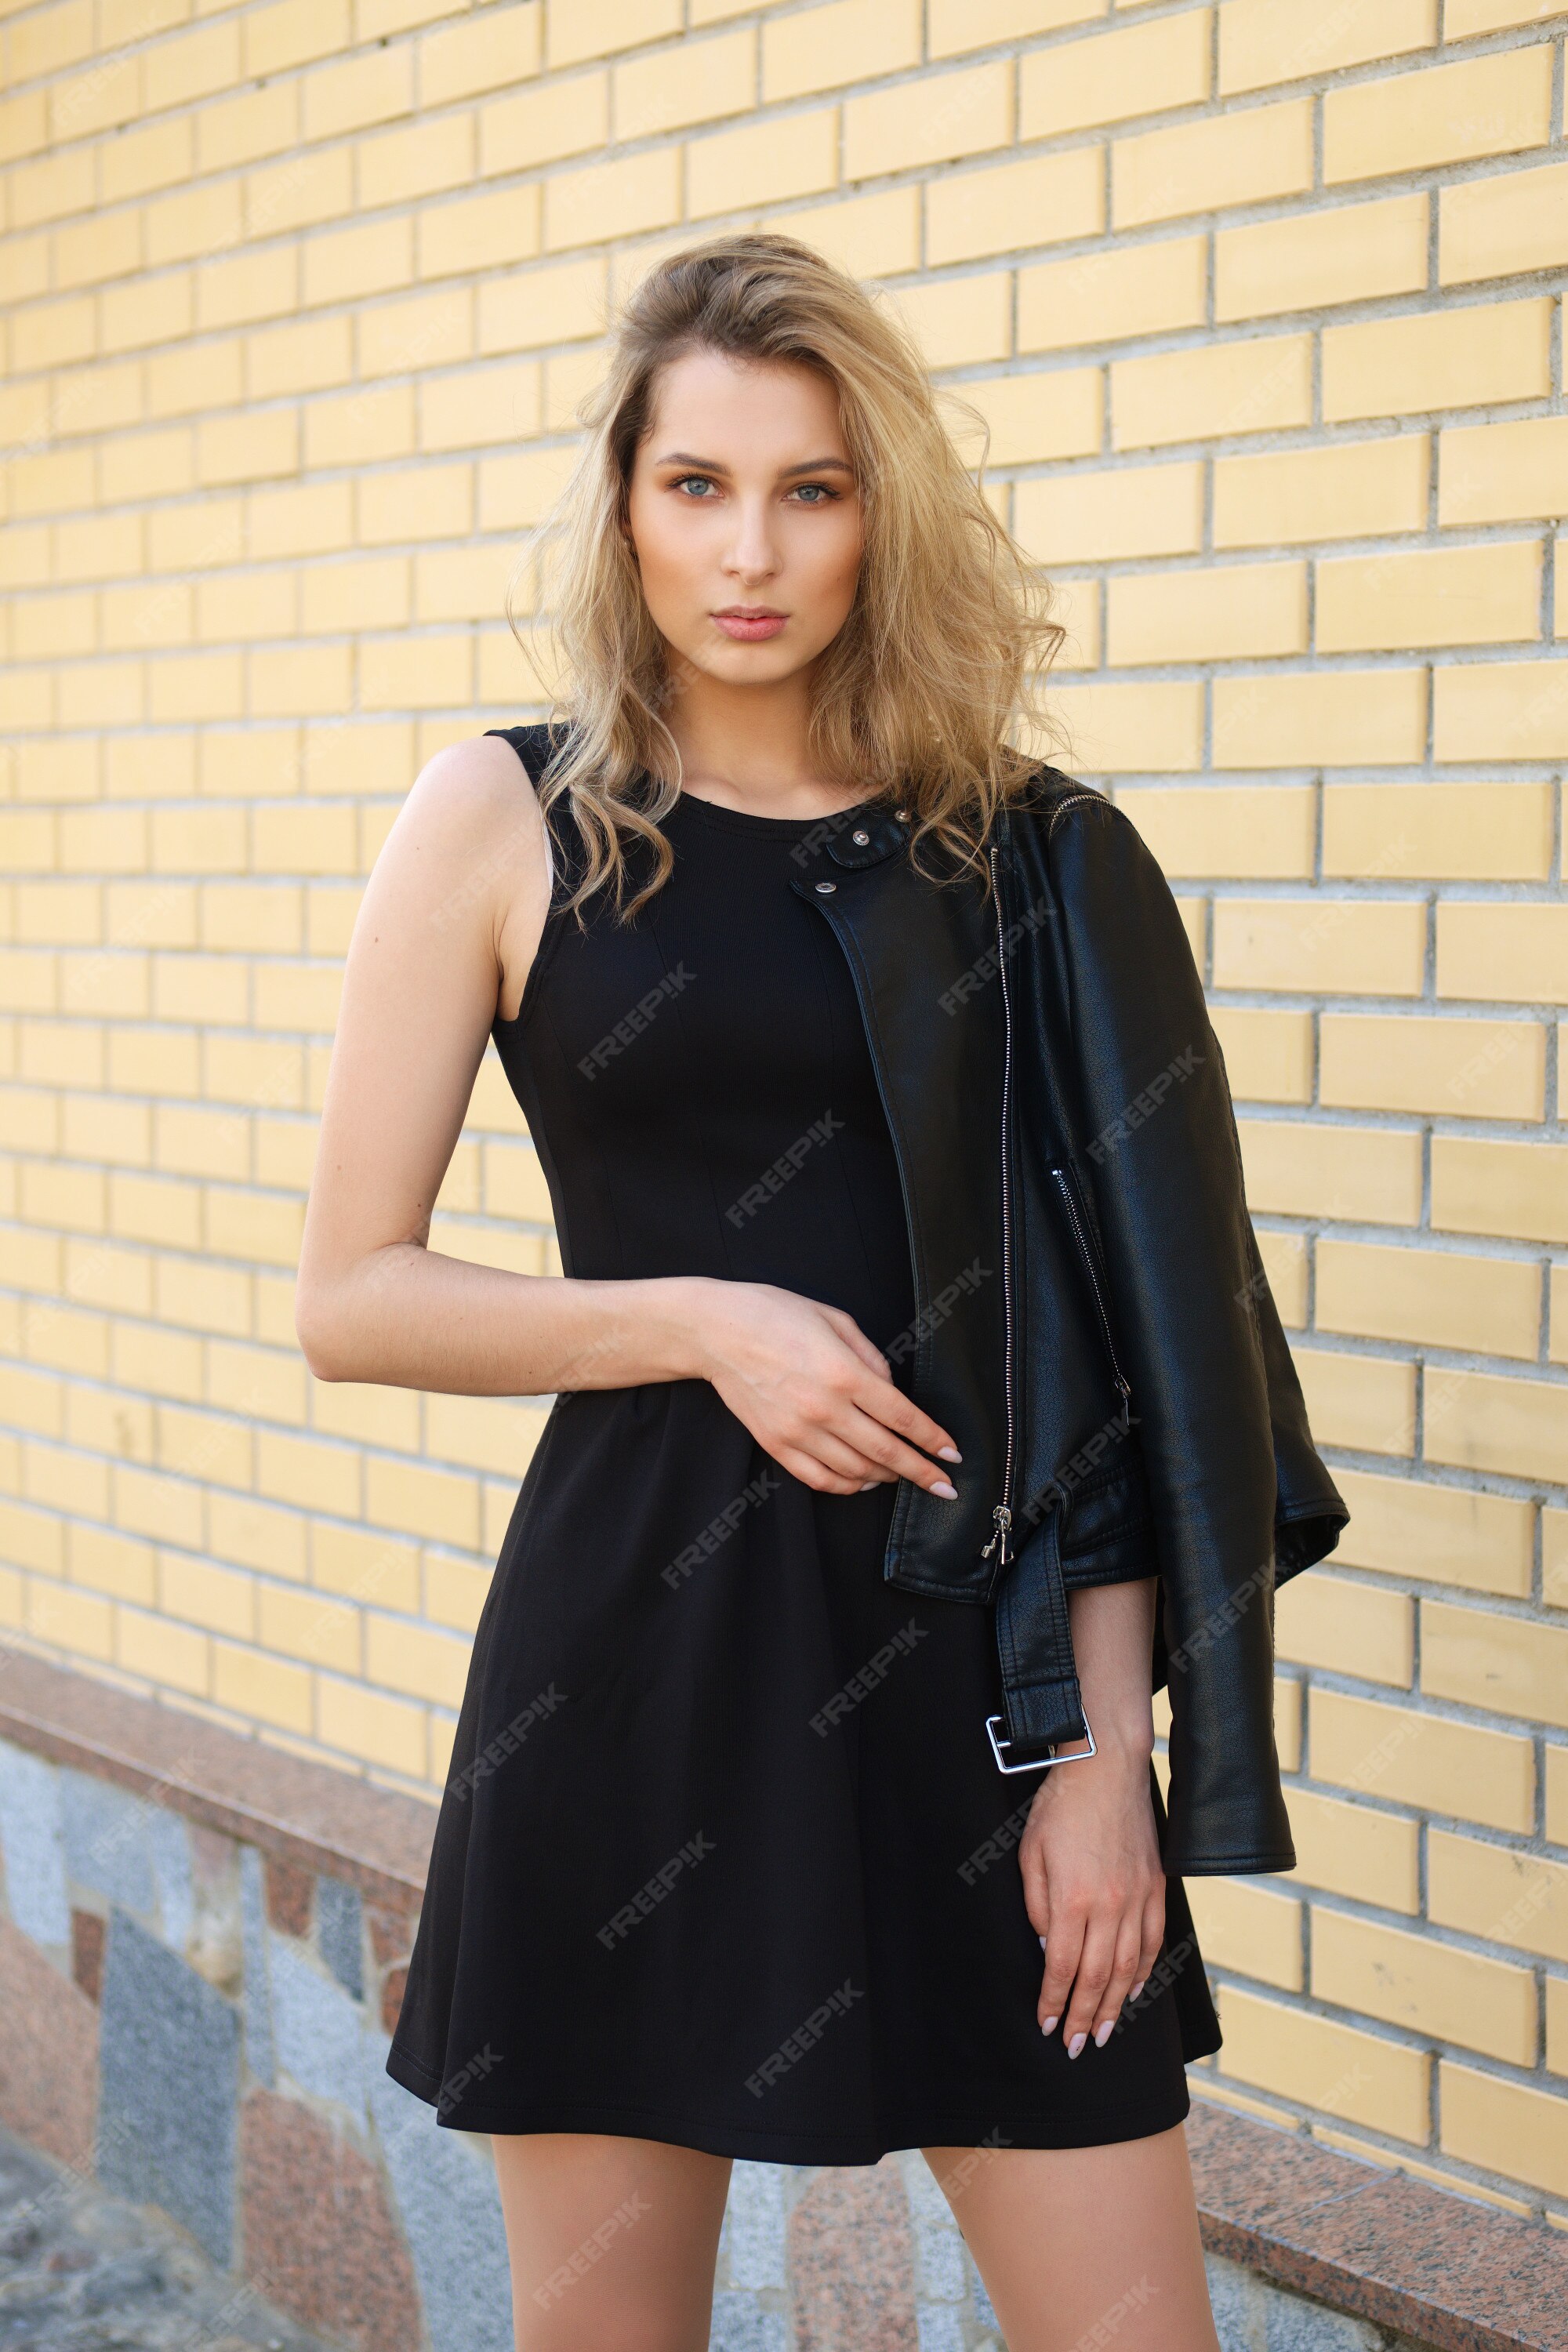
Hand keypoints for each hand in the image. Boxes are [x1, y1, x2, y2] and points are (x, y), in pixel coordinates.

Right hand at [688, 1278, 963, 1497]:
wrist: (716, 1331)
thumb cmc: (776, 1314)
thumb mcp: (836, 1320)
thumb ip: (871, 1357)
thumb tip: (892, 1390)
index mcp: (844, 1373)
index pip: (903, 1417)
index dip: (933, 1440)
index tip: (953, 1455)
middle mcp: (824, 1408)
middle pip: (886, 1452)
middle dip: (921, 1472)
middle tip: (944, 1487)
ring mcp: (798, 1431)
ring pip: (856, 1470)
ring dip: (886, 1478)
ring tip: (903, 1476)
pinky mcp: (776, 1444)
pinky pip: (820, 1478)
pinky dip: (847, 1486)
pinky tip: (863, 1481)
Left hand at [1017, 1724, 1164, 2056]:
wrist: (1105, 1770)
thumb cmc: (1060, 1809)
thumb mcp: (1030, 1855)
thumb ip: (1037, 1907)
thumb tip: (1045, 1948)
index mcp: (1072, 1899)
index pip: (1061, 1967)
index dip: (1054, 2002)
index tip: (1048, 2026)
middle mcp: (1109, 1905)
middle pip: (1096, 1977)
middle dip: (1084, 2017)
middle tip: (1077, 2046)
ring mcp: (1138, 1898)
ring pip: (1128, 1967)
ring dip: (1114, 2006)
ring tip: (1103, 2032)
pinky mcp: (1156, 1887)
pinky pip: (1154, 1941)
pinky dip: (1144, 1972)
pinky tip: (1132, 1991)